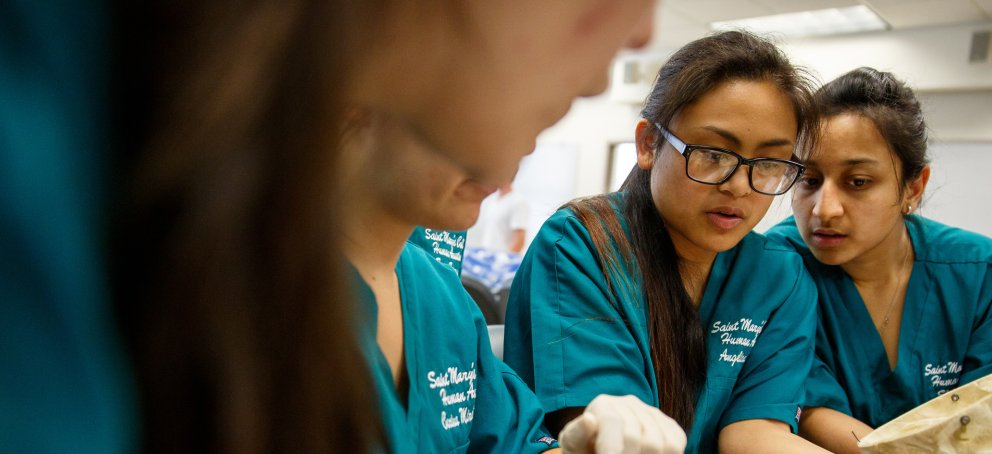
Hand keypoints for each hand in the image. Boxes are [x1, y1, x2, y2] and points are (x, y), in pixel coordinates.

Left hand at [558, 394, 685, 453]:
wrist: (600, 448)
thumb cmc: (585, 449)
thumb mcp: (574, 445)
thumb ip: (577, 435)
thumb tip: (588, 420)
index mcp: (603, 405)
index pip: (612, 422)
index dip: (612, 447)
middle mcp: (629, 403)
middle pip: (636, 437)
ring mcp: (651, 413)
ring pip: (661, 443)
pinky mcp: (668, 425)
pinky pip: (676, 443)